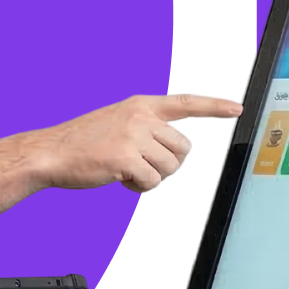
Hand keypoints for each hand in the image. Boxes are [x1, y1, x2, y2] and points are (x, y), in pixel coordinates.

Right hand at [36, 93, 241, 194]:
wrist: (50, 153)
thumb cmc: (82, 142)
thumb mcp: (117, 122)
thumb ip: (147, 129)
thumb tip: (177, 152)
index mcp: (140, 105)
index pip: (186, 102)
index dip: (215, 106)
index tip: (238, 108)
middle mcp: (140, 117)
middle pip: (183, 147)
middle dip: (168, 163)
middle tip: (142, 164)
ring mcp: (132, 137)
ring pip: (170, 167)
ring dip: (153, 176)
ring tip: (128, 171)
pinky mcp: (125, 159)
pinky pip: (152, 181)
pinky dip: (139, 186)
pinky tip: (121, 179)